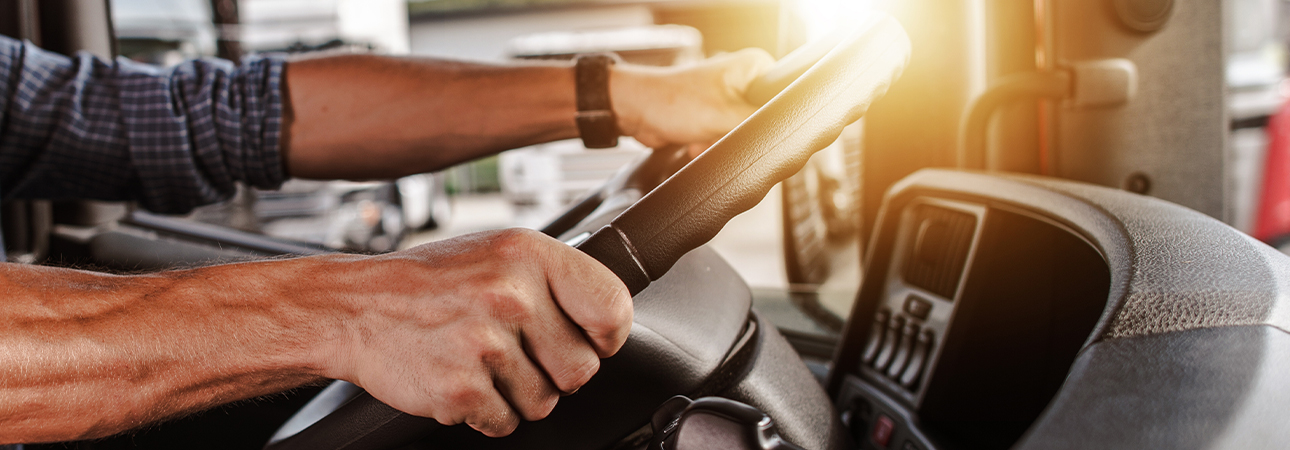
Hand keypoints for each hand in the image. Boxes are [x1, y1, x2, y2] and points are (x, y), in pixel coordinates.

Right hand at [311, 228, 632, 436]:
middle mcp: (510, 295)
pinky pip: (505, 422)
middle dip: (554, 372)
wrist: (354, 306)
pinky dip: (486, 412)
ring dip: (517, 394)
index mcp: (529, 254)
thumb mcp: (499, 254)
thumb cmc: (433, 282)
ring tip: (482, 362)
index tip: (591, 339)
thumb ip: (554, 281)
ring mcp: (484, 343)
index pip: (612, 307)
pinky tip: (463, 379)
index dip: (606, 334)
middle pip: (581, 369)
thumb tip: (608, 320)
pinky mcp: (460, 387)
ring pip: (544, 402)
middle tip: (517, 353)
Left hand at [611, 48, 774, 150]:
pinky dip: (712, 143)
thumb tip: (781, 134)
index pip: (783, 96)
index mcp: (753, 66)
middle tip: (721, 134)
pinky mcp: (715, 113)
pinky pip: (726, 136)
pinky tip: (696, 142)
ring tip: (704, 137)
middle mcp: (743, 78)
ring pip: (743, 131)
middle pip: (761, 117)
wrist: (636, 111)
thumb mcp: (724, 117)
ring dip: (722, 141)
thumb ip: (759, 125)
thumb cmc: (671, 103)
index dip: (771, 118)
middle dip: (739, 133)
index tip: (750, 128)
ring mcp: (728, 96)